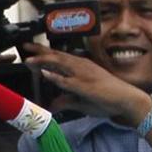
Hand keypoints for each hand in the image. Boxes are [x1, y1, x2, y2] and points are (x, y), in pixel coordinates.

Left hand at [22, 45, 151, 125]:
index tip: (31, 51)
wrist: (126, 100)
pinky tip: (44, 73)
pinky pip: (66, 80)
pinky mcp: (85, 85)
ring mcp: (83, 75)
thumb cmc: (107, 98)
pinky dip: (55, 76)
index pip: (60, 58)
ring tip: (28, 59)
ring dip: (43, 61)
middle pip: (58, 56)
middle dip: (40, 51)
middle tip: (25, 46)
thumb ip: (66, 101)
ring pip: (60, 64)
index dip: (45, 53)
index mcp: (81, 67)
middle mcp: (82, 67)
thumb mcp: (81, 101)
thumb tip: (53, 105)